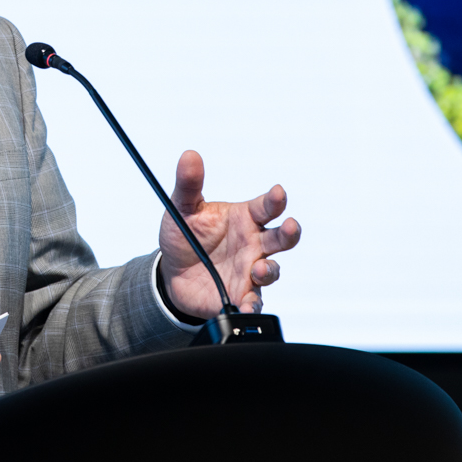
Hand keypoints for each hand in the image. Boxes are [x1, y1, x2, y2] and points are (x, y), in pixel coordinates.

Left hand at [158, 150, 301, 317]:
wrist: (172, 272)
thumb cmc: (185, 235)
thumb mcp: (181, 208)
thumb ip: (188, 184)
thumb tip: (189, 156)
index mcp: (244, 218)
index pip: (266, 206)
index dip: (275, 199)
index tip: (278, 193)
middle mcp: (253, 244)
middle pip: (281, 238)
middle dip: (289, 232)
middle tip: (289, 227)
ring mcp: (249, 270)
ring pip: (271, 270)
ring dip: (269, 270)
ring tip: (258, 268)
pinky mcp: (240, 294)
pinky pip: (252, 301)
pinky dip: (252, 305)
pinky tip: (246, 305)